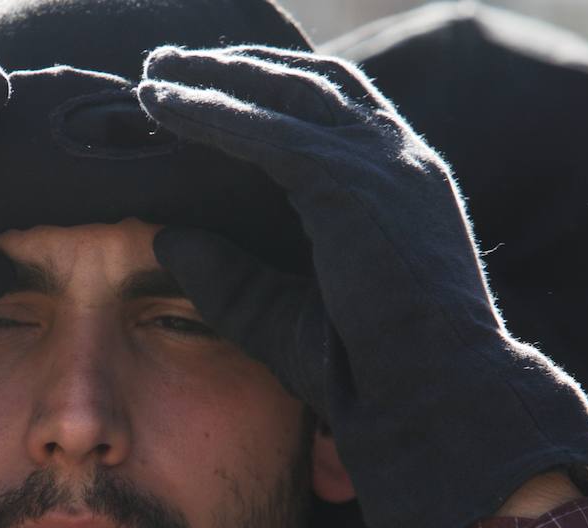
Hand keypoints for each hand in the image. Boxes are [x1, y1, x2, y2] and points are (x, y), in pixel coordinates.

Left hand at [138, 47, 587, 527]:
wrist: (434, 401)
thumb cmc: (371, 375)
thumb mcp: (283, 315)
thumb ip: (228, 278)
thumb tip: (166, 240)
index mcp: (396, 187)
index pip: (327, 115)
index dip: (264, 94)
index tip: (202, 90)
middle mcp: (398, 161)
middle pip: (307, 85)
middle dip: (233, 70)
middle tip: (165, 68)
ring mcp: (382, 165)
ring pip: (285, 95)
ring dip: (214, 79)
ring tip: (153, 74)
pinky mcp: (353, 185)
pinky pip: (268, 133)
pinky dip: (213, 114)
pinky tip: (164, 107)